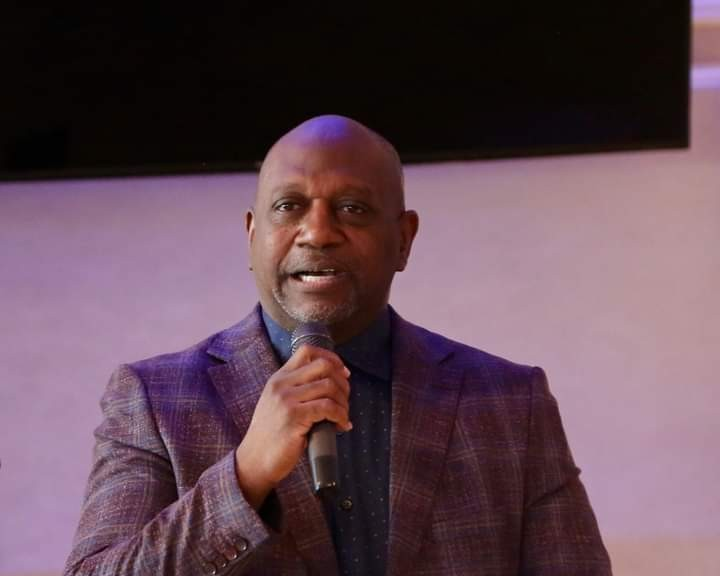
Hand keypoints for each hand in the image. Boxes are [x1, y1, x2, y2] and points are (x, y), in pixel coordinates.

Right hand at [234, 344, 351, 508]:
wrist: (253, 461)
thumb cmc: (272, 435)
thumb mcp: (278, 403)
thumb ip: (297, 389)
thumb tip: (332, 382)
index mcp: (279, 378)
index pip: (307, 351)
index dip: (332, 358)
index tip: (343, 373)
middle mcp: (281, 384)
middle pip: (324, 366)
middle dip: (342, 382)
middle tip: (346, 399)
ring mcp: (286, 400)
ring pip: (329, 386)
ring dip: (344, 402)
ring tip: (343, 416)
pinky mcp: (294, 417)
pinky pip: (328, 407)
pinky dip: (341, 416)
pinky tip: (342, 425)